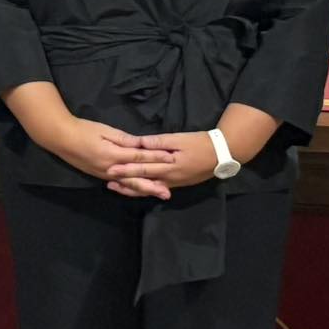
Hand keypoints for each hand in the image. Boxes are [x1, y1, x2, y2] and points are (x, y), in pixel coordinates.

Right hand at [45, 117, 174, 192]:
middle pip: (136, 178)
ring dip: (145, 190)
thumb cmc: (83, 130)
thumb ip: (124, 139)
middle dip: (153, 185)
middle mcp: (111, 169)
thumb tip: (141, 144)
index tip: (171, 159)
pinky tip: (139, 191)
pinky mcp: (101, 176)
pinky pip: (120, 185)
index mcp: (113, 155)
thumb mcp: (104, 130)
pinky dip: (131, 189)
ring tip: (158, 195)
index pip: (139, 157)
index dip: (156, 158)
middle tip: (168, 193)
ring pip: (129, 185)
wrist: (62, 139)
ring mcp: (106, 175)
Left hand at [106, 131, 221, 198]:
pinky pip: (156, 188)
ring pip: (148, 188)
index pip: (143, 168)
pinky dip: (144, 189)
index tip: (110, 168)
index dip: (126, 168)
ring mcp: (172, 183)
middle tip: (107, 179)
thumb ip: (160, 142)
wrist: (220, 155)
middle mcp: (168, 178)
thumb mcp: (180, 139)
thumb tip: (140, 143)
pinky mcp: (176, 183)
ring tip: (115, 187)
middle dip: (124, 180)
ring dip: (131, 188)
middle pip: (142, 180)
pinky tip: (135, 189)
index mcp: (169, 166)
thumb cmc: (200, 144)